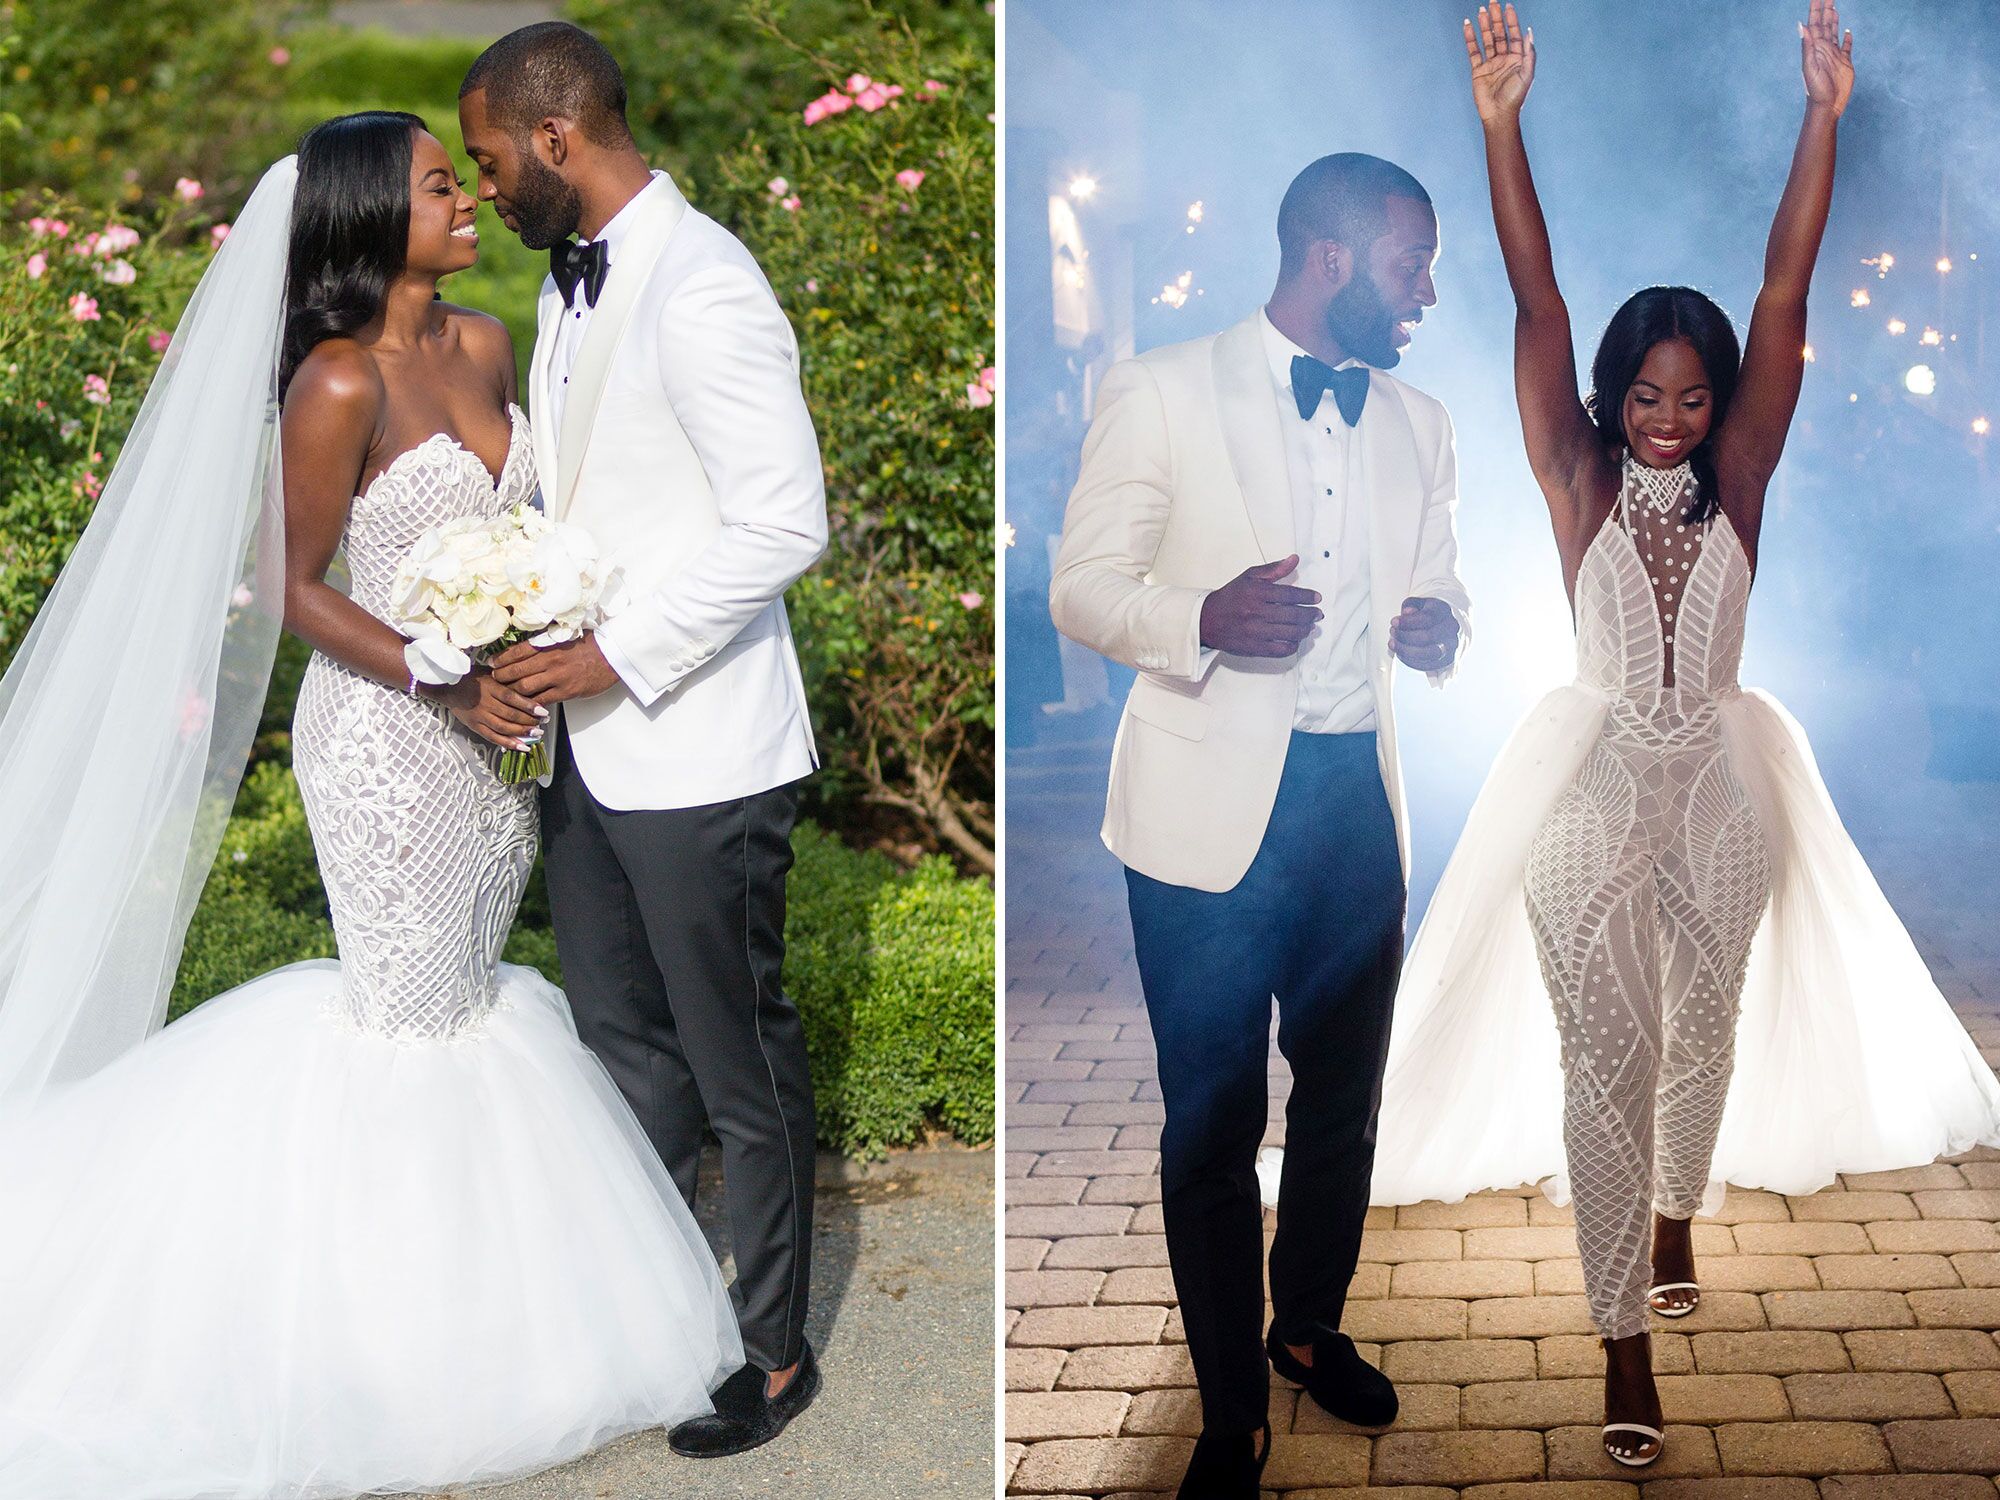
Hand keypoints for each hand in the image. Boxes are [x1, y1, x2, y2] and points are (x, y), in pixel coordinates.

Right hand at [434, 666, 546, 750]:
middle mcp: (485, 703)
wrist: (447, 687)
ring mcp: (479, 716)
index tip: (543, 711)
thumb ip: (506, 679)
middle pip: (510, 715)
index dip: (529, 706)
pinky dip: (508, 743)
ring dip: (522, 732)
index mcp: (490, 687)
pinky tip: (522, 746)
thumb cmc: (471, 677)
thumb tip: (529, 684)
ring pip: (503, 727)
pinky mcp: (475, 726)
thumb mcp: (490, 672)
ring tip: (537, 734)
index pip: (512, 697)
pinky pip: (493, 737)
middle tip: (543, 723)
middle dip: (529, 721)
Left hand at [488, 632, 621, 705]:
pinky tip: (525, 707)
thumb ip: (547, 644)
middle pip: (516, 670)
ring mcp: (557, 677)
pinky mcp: (566, 691)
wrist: (613, 655)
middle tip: (494, 680)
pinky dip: (531, 705)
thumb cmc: (592, 645)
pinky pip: (542, 700)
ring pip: (525, 687)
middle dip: (501, 676)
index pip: (517, 651)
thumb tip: (530, 648)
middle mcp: (550, 660)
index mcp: (549, 645)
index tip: (492, 663)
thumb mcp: (567, 638)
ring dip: (512, 692)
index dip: (501, 658)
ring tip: (506, 694)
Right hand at [1198, 554, 1321, 658]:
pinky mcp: (1254, 648)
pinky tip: (1295, 641)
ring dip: (1304, 630)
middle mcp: (1256, 612)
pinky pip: (1280, 650)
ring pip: (1290, 633)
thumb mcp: (1249, 577)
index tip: (1317, 598)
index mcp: (1257, 592)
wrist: (1207, 620)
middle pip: (1293, 615)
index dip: (1307, 597)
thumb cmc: (1230, 597)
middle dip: (1310, 615)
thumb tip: (1294, 560)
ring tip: (1309, 627)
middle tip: (1317, 614)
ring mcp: (1255, 632)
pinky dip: (1292, 646)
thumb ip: (1274, 569)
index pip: (1290, 594)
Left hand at [1389, 596, 1460, 672]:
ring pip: (1429, 654)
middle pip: (1427, 637)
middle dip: (1405, 637)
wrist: (1445, 626)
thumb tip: (1406, 612)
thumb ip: (1411, 605)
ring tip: (1393, 644)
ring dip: (1406, 651)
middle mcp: (1451, 628)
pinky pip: (1429, 665)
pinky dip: (1411, 661)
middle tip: (1392, 633)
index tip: (1393, 622)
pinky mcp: (1448, 659)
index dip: (1407, 622)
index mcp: (1444, 611)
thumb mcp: (1419, 604)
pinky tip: (1401, 654)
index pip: (1427, 618)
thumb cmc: (1428, 614)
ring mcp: (1451, 645)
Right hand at [1465, 1, 1535, 124]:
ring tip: (1481, 10)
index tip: (1508, 6)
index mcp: (1517, 58)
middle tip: (1493, 2)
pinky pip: (1473, 51)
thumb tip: (1529, 32)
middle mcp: (1504, 58)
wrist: (1499, 115)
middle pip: (1499, 33)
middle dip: (1496, 18)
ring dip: (1484, 25)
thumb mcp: (1527, 74)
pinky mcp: (1478, 70)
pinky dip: (1470, 38)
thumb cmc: (1515, 97)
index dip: (1511, 20)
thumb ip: (1529, 53)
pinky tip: (1468, 26)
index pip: (1514, 34)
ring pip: (1486, 40)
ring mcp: (1490, 63)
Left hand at [1800, 0, 1853, 115]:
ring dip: (1833, 19)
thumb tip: (1802, 25)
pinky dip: (1848, 38)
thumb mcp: (1810, 67)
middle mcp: (1824, 48)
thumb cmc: (1816, 90)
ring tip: (1832, 7)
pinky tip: (1848, 31)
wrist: (1827, 106)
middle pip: (1825, 24)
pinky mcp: (1845, 62)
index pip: (1815, 23)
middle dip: (1825, 9)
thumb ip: (1807, 46)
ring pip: (1834, 31)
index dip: (1816, 9)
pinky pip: (1847, 46)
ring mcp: (1835, 55)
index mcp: (1815, 48)